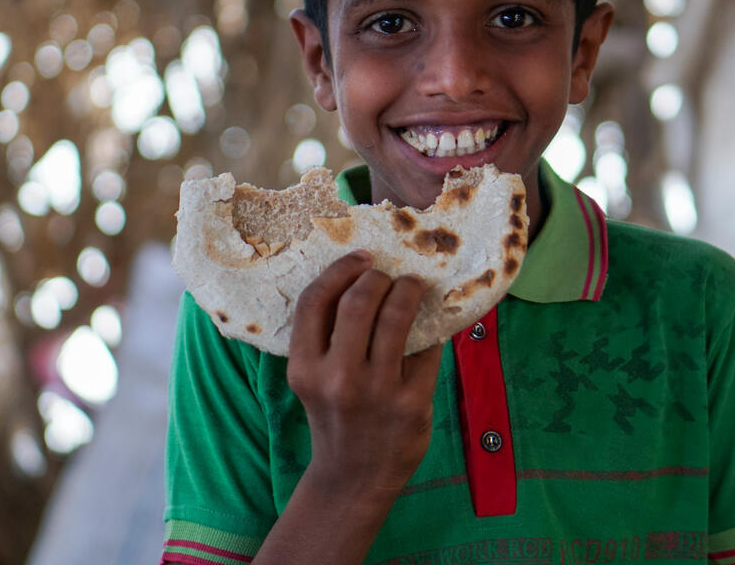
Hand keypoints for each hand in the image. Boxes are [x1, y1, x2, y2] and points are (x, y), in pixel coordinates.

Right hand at [286, 250, 443, 508]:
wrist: (354, 478)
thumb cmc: (335, 415)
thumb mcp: (314, 379)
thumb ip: (326, 336)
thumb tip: (362, 273)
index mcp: (304, 368)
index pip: (314, 301)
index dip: (340, 270)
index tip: (361, 257)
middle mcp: (337, 378)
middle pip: (358, 301)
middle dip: (377, 277)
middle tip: (388, 275)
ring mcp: (377, 391)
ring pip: (396, 317)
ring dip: (408, 290)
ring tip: (413, 286)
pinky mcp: (412, 403)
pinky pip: (426, 346)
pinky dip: (430, 327)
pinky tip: (430, 321)